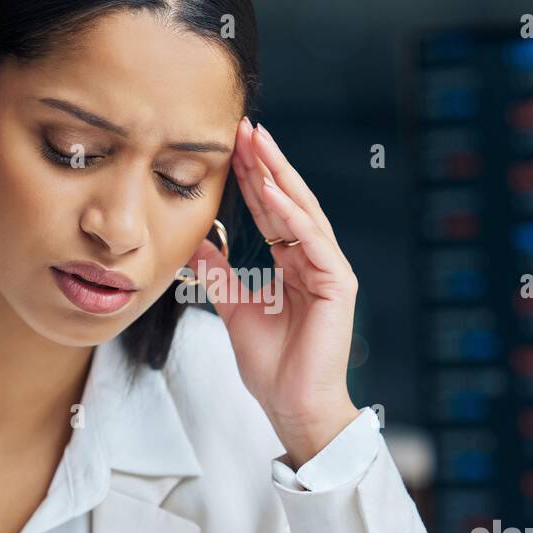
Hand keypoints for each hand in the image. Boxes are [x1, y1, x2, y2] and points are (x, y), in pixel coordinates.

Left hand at [184, 117, 360, 467]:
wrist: (292, 405)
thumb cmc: (272, 365)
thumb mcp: (233, 306)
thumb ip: (218, 273)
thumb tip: (195, 244)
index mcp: (294, 264)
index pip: (270, 211)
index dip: (252, 178)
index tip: (232, 146)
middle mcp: (315, 259)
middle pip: (288, 201)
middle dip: (266, 164)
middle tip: (245, 127)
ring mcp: (329, 269)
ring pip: (302, 211)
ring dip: (279, 175)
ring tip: (258, 143)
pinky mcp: (337, 283)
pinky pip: (311, 240)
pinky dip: (290, 214)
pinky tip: (271, 190)